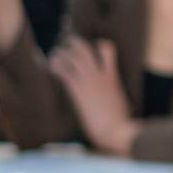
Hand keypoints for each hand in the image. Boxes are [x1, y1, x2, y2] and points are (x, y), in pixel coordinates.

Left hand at [49, 38, 138, 155]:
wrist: (117, 130)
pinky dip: (56, 66)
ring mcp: (89, 81)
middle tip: (68, 42)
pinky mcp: (78, 91)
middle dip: (75, 43)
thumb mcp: (122, 102)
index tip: (93, 46)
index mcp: (112, 76)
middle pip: (86, 49)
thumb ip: (115, 95)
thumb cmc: (122, 122)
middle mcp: (100, 75)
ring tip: (55, 53)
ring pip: (73, 57)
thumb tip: (114, 99)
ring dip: (62, 53)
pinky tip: (51, 67)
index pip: (107, 49)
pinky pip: (64, 72)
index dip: (100, 45)